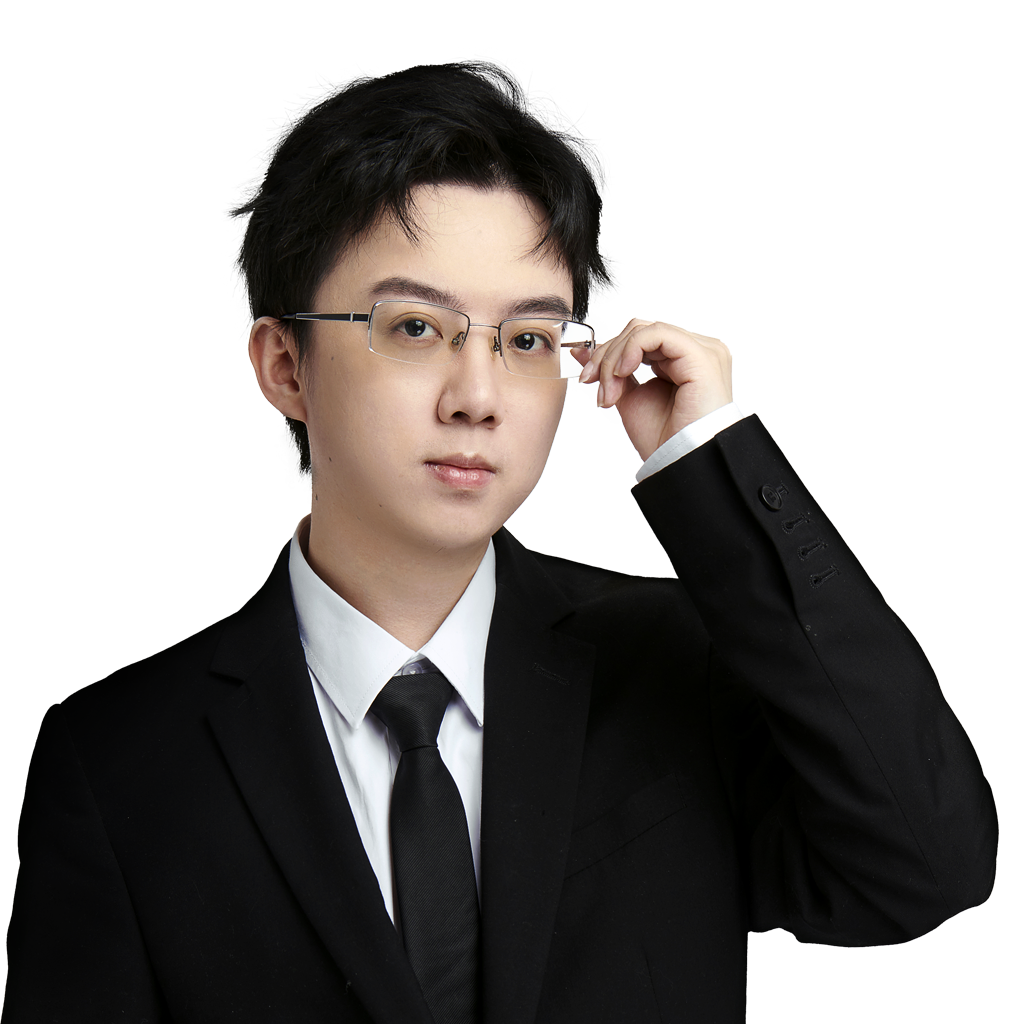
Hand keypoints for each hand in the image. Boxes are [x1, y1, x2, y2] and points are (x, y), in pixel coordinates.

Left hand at [577, 320, 731, 461]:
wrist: (679, 462)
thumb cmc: (664, 439)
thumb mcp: (628, 397)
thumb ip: (610, 371)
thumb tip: (582, 352)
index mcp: (680, 360)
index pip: (638, 338)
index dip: (608, 353)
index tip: (588, 378)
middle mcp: (693, 352)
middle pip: (638, 331)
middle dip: (607, 357)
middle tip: (596, 386)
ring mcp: (701, 351)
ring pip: (643, 331)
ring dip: (615, 358)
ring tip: (611, 391)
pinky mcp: (702, 356)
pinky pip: (657, 334)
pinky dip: (631, 350)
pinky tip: (623, 372)